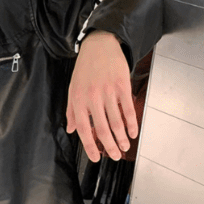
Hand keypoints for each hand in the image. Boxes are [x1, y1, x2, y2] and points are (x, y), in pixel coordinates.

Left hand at [66, 31, 137, 162]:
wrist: (99, 45)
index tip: (96, 158)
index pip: (83, 129)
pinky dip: (131, 124)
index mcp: (78, 99)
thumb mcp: (73, 88)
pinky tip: (132, 133)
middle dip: (109, 146)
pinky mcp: (121, 86)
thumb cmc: (85, 68)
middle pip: (102, 128)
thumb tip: (71, 129)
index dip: (90, 146)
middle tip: (115, 156)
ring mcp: (107, 92)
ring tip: (125, 147)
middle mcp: (92, 97)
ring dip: (121, 138)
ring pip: (116, 122)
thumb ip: (72, 110)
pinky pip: (127, 109)